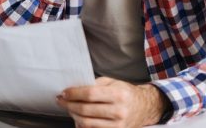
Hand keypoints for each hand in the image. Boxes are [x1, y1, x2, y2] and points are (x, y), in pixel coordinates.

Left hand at [56, 78, 170, 127]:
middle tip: (61, 100)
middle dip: (69, 105)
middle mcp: (119, 111)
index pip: (89, 94)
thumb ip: (94, 84)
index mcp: (118, 94)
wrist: (144, 107)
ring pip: (87, 123)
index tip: (64, 92)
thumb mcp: (112, 82)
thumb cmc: (126, 93)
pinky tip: (77, 118)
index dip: (73, 94)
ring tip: (68, 108)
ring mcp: (118, 125)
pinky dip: (81, 125)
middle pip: (85, 110)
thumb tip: (74, 88)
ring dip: (73, 115)